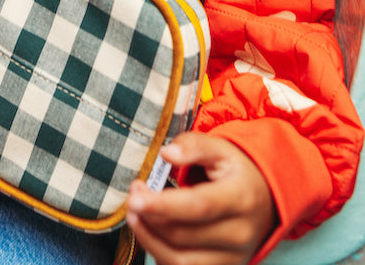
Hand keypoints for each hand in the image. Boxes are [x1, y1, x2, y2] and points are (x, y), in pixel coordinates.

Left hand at [126, 132, 276, 264]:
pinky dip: (161, 253)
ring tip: (134, 216)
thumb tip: (167, 153)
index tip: (136, 196)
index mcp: (241, 198)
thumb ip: (193, 145)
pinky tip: (151, 232)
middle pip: (184, 235)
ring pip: (180, 261)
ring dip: (150, 239)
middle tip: (132, 196)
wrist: (266, 200)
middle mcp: (240, 234)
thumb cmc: (237, 172)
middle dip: (150, 218)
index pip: (198, 206)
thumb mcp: (221, 148)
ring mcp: (233, 257)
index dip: (163, 205)